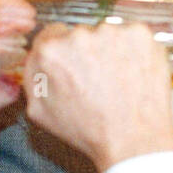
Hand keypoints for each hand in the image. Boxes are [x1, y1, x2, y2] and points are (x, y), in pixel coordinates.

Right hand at [23, 23, 172, 172]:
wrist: (133, 140)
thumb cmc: (89, 131)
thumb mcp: (40, 111)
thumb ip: (32, 76)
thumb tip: (37, 56)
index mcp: (50, 51)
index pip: (53, 34)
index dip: (66, 53)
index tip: (77, 66)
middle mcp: (79, 36)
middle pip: (82, 34)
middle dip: (89, 53)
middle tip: (99, 81)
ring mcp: (112, 32)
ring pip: (109, 35)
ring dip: (113, 51)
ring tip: (119, 82)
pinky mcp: (140, 35)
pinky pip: (135, 37)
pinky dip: (137, 51)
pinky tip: (135, 75)